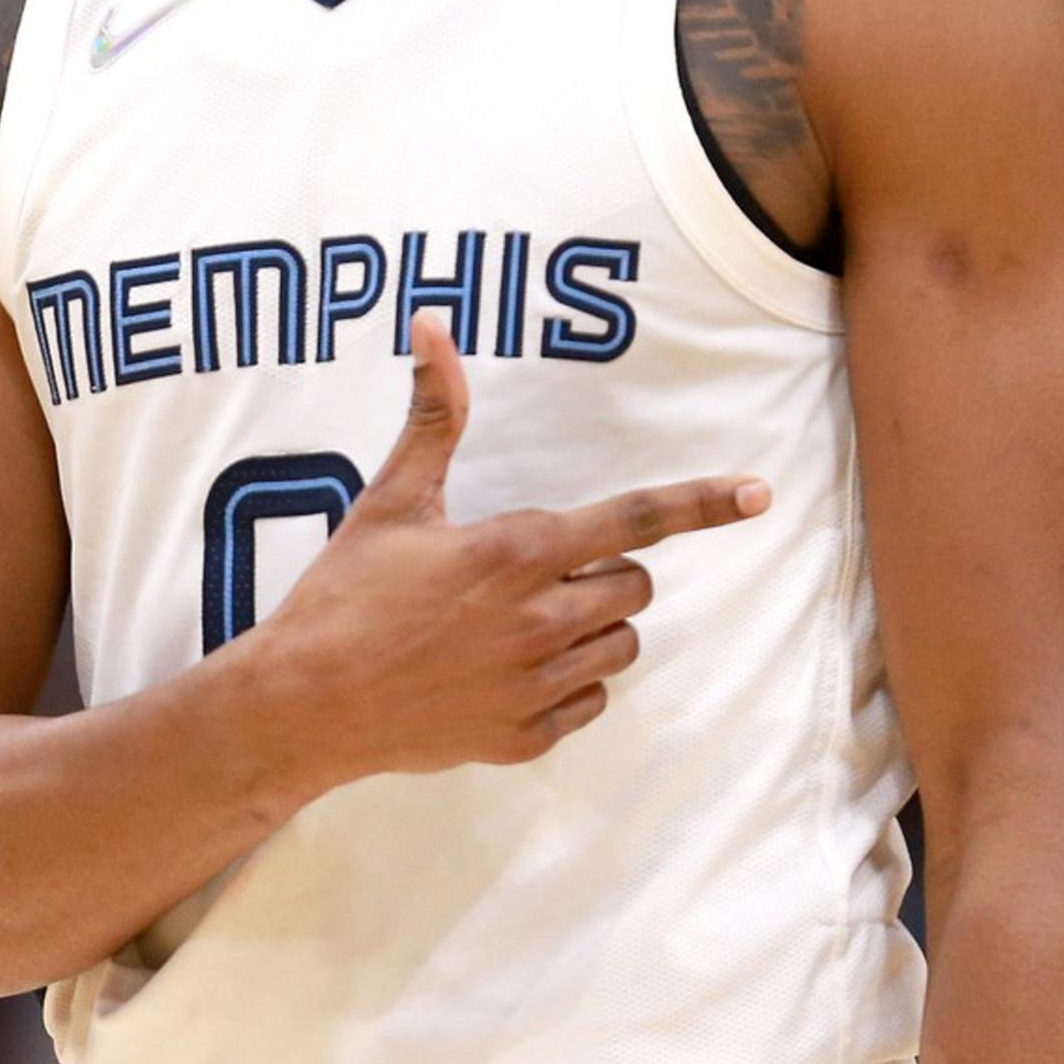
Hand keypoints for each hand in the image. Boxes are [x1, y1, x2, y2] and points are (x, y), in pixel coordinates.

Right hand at [244, 314, 768, 793]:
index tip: (758, 492)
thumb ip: (433, 416)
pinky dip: (567, 681)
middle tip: (532, 567)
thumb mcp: (389, 499)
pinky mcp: (526, 736)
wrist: (304, 704)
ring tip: (519, 617)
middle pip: (635, 586)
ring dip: (592, 624)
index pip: (634, 520)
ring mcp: (537, 684)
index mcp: (515, 552)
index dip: (702, 503)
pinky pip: (590, 700)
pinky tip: (506, 667)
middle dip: (605, 569)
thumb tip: (433, 328)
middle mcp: (540, 620)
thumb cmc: (343, 594)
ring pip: (620, 645)